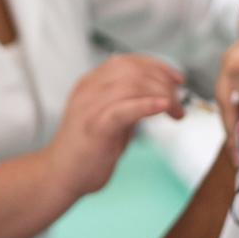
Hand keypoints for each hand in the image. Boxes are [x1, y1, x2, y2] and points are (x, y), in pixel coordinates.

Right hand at [43, 54, 185, 198]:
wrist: (59, 176)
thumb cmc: (86, 151)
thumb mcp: (109, 118)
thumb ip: (128, 103)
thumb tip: (158, 95)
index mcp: (90, 83)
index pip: (127, 61)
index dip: (157, 66)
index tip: (177, 79)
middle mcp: (89, 89)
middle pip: (133, 69)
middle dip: (163, 81)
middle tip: (179, 101)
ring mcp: (90, 106)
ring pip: (132, 85)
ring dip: (162, 94)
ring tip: (176, 111)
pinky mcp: (95, 127)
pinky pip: (125, 109)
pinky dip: (148, 105)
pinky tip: (164, 107)